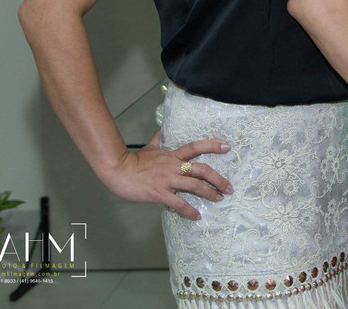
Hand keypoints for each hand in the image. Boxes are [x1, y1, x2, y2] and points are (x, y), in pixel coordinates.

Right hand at [99, 130, 232, 219]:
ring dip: (210, 194)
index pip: (196, 147)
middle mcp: (174, 167)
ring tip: (219, 199)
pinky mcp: (160, 194)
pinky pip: (179, 204)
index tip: (227, 146)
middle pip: (202, 170)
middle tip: (229, 187)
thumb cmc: (134, 160)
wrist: (118, 171)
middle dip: (218, 179)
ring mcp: (168, 181)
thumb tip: (162, 130)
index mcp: (173, 155)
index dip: (212, 145)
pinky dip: (190, 211)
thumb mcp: (150, 147)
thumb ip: (159, 139)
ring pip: (195, 187)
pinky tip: (197, 216)